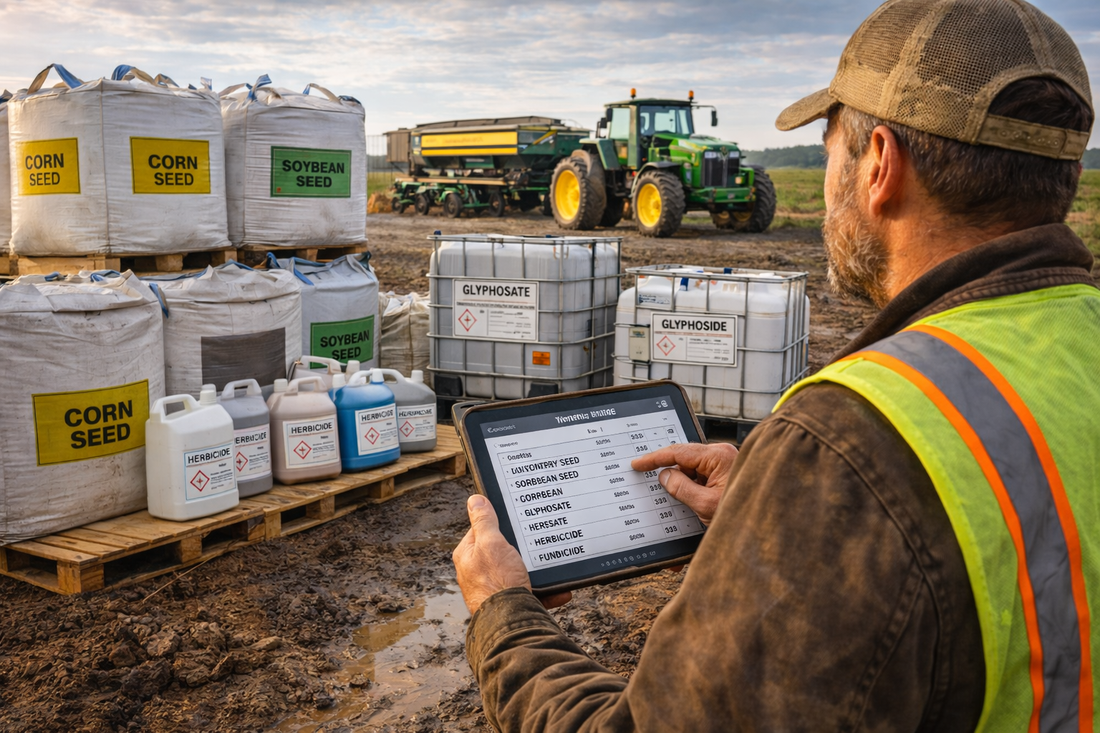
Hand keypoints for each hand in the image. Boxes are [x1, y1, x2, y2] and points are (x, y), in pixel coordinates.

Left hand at [452, 494, 571, 614]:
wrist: (511, 624)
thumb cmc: (498, 583)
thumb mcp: (492, 543)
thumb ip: (484, 521)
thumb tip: (475, 500)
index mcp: (468, 556)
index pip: (482, 530)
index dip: (500, 524)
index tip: (516, 521)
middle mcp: (476, 573)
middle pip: (501, 551)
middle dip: (521, 549)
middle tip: (535, 544)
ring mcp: (493, 589)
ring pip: (518, 572)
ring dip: (535, 570)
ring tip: (548, 567)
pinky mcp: (509, 603)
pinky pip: (530, 591)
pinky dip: (545, 590)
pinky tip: (557, 590)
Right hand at [631, 443, 738, 524]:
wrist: (771, 530)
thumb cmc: (745, 515)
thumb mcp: (705, 504)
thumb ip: (681, 488)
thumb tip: (665, 476)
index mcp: (718, 456)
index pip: (678, 452)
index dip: (654, 458)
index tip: (638, 464)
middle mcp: (723, 457)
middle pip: (685, 464)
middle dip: (672, 481)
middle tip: (657, 493)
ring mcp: (726, 467)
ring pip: (693, 475)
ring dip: (685, 494)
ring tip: (685, 514)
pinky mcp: (727, 479)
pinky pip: (703, 484)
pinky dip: (695, 498)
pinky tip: (692, 515)